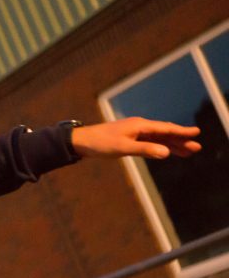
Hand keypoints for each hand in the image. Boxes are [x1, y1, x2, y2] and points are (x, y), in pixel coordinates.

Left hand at [71, 117, 200, 158]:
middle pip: (164, 133)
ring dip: (171, 145)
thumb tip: (166, 152)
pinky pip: (149, 142)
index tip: (196, 132)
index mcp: (140, 125)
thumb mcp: (123, 148)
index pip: (165, 128)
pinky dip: (159, 146)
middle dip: (180, 140)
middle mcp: (139, 127)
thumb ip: (145, 149)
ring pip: (158, 138)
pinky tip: (166, 151)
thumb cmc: (101, 143)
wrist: (81, 141)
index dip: (181, 131)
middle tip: (196, 148)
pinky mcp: (128, 139)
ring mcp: (134, 132)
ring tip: (187, 152)